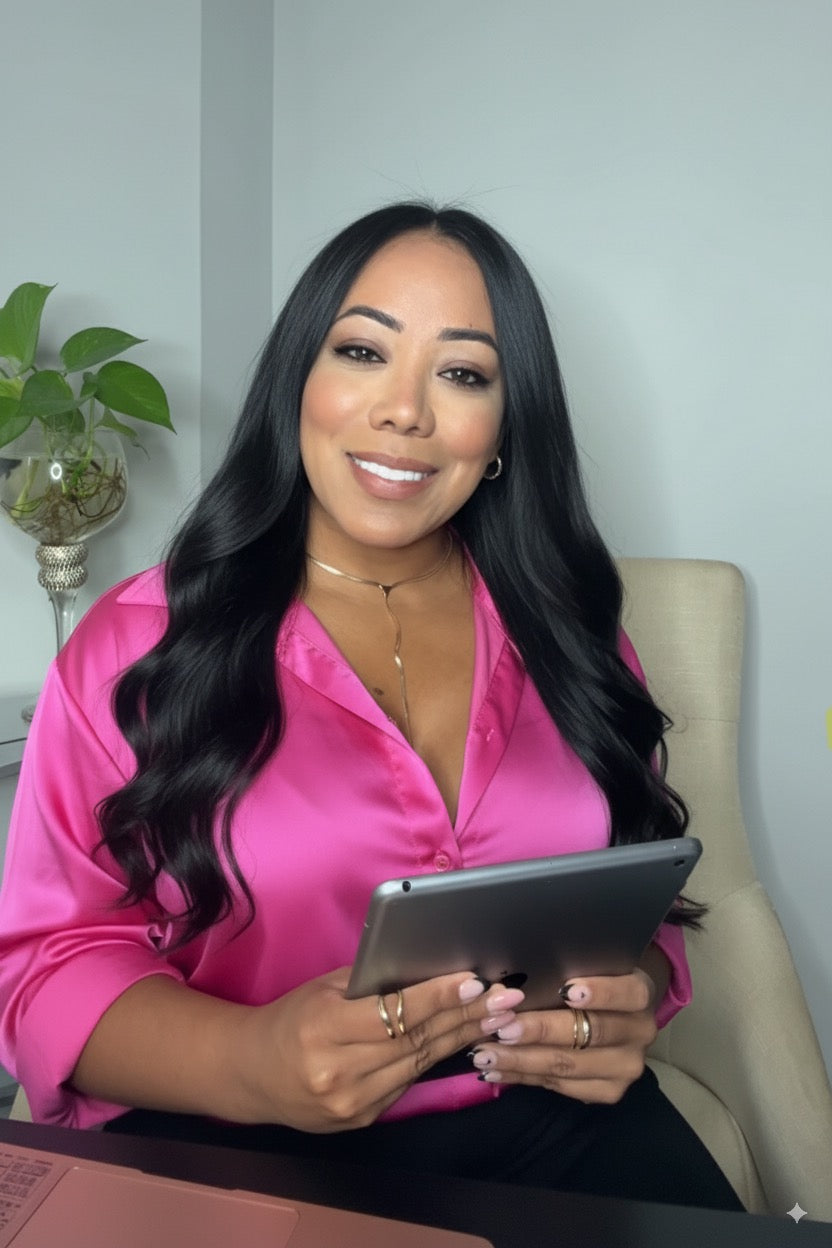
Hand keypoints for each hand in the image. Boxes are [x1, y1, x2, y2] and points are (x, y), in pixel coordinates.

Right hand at [235, 968, 525, 1131]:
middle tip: (505, 999)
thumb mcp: (323, 990)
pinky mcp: (361, 1120)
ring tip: (497, 1017)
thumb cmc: (290, 1019)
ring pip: (418, 1064)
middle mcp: (338, 1073)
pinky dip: (435, 1059)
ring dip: (461, 1038)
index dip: (437, 998)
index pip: (393, 1014)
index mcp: (324, 1031)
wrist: (250, 1074)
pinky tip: (462, 1039)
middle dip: (464, 1017)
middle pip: (415, 1041)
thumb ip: (371, 983)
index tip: (474, 983)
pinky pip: (406, 1084)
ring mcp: (351, 1104)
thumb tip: (427, 968)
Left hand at [468, 970, 658, 1104]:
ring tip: (485, 1054)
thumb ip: (565, 970)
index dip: (600, 992)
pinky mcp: (610, 1091)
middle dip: (541, 1030)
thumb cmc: (592, 979)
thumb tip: (513, 980)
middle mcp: (640, 1032)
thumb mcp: (589, 966)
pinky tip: (497, 1070)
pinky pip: (561, 1086)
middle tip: (503, 1027)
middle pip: (589, 1033)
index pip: (627, 993)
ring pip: (569, 1064)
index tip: (566, 989)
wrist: (618, 1015)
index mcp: (641, 993)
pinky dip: (524, 1077)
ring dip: (522, 1059)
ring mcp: (627, 1066)